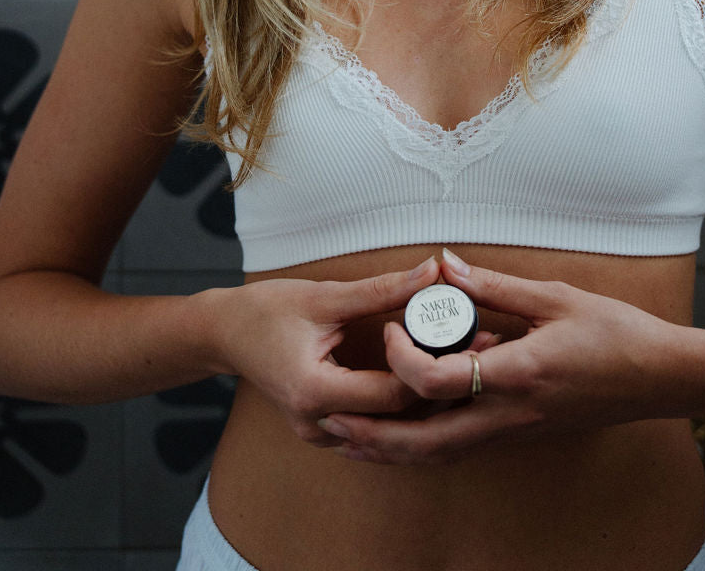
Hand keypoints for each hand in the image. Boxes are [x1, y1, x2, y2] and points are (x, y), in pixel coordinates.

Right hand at [211, 256, 452, 447]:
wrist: (224, 334)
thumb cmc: (266, 311)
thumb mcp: (325, 295)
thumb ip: (382, 289)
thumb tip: (432, 271)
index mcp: (315, 393)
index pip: (393, 394)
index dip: (432, 366)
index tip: (468, 338)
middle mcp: (318, 424)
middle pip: (397, 416)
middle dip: (438, 382)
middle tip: (479, 349)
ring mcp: (319, 433)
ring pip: (387, 425)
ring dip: (423, 395)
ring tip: (462, 360)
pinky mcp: (323, 428)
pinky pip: (371, 423)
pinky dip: (399, 402)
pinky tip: (427, 374)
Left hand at [316, 249, 682, 463]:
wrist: (659, 379)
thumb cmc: (615, 333)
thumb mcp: (556, 297)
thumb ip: (494, 286)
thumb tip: (443, 265)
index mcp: (517, 374)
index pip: (438, 380)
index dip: (402, 355)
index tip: (391, 326)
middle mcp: (510, 414)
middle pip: (425, 442)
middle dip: (373, 437)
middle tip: (331, 421)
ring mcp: (515, 432)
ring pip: (439, 455)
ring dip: (392, 450)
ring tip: (351, 437)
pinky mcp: (520, 435)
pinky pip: (461, 447)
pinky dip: (425, 444)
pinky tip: (404, 429)